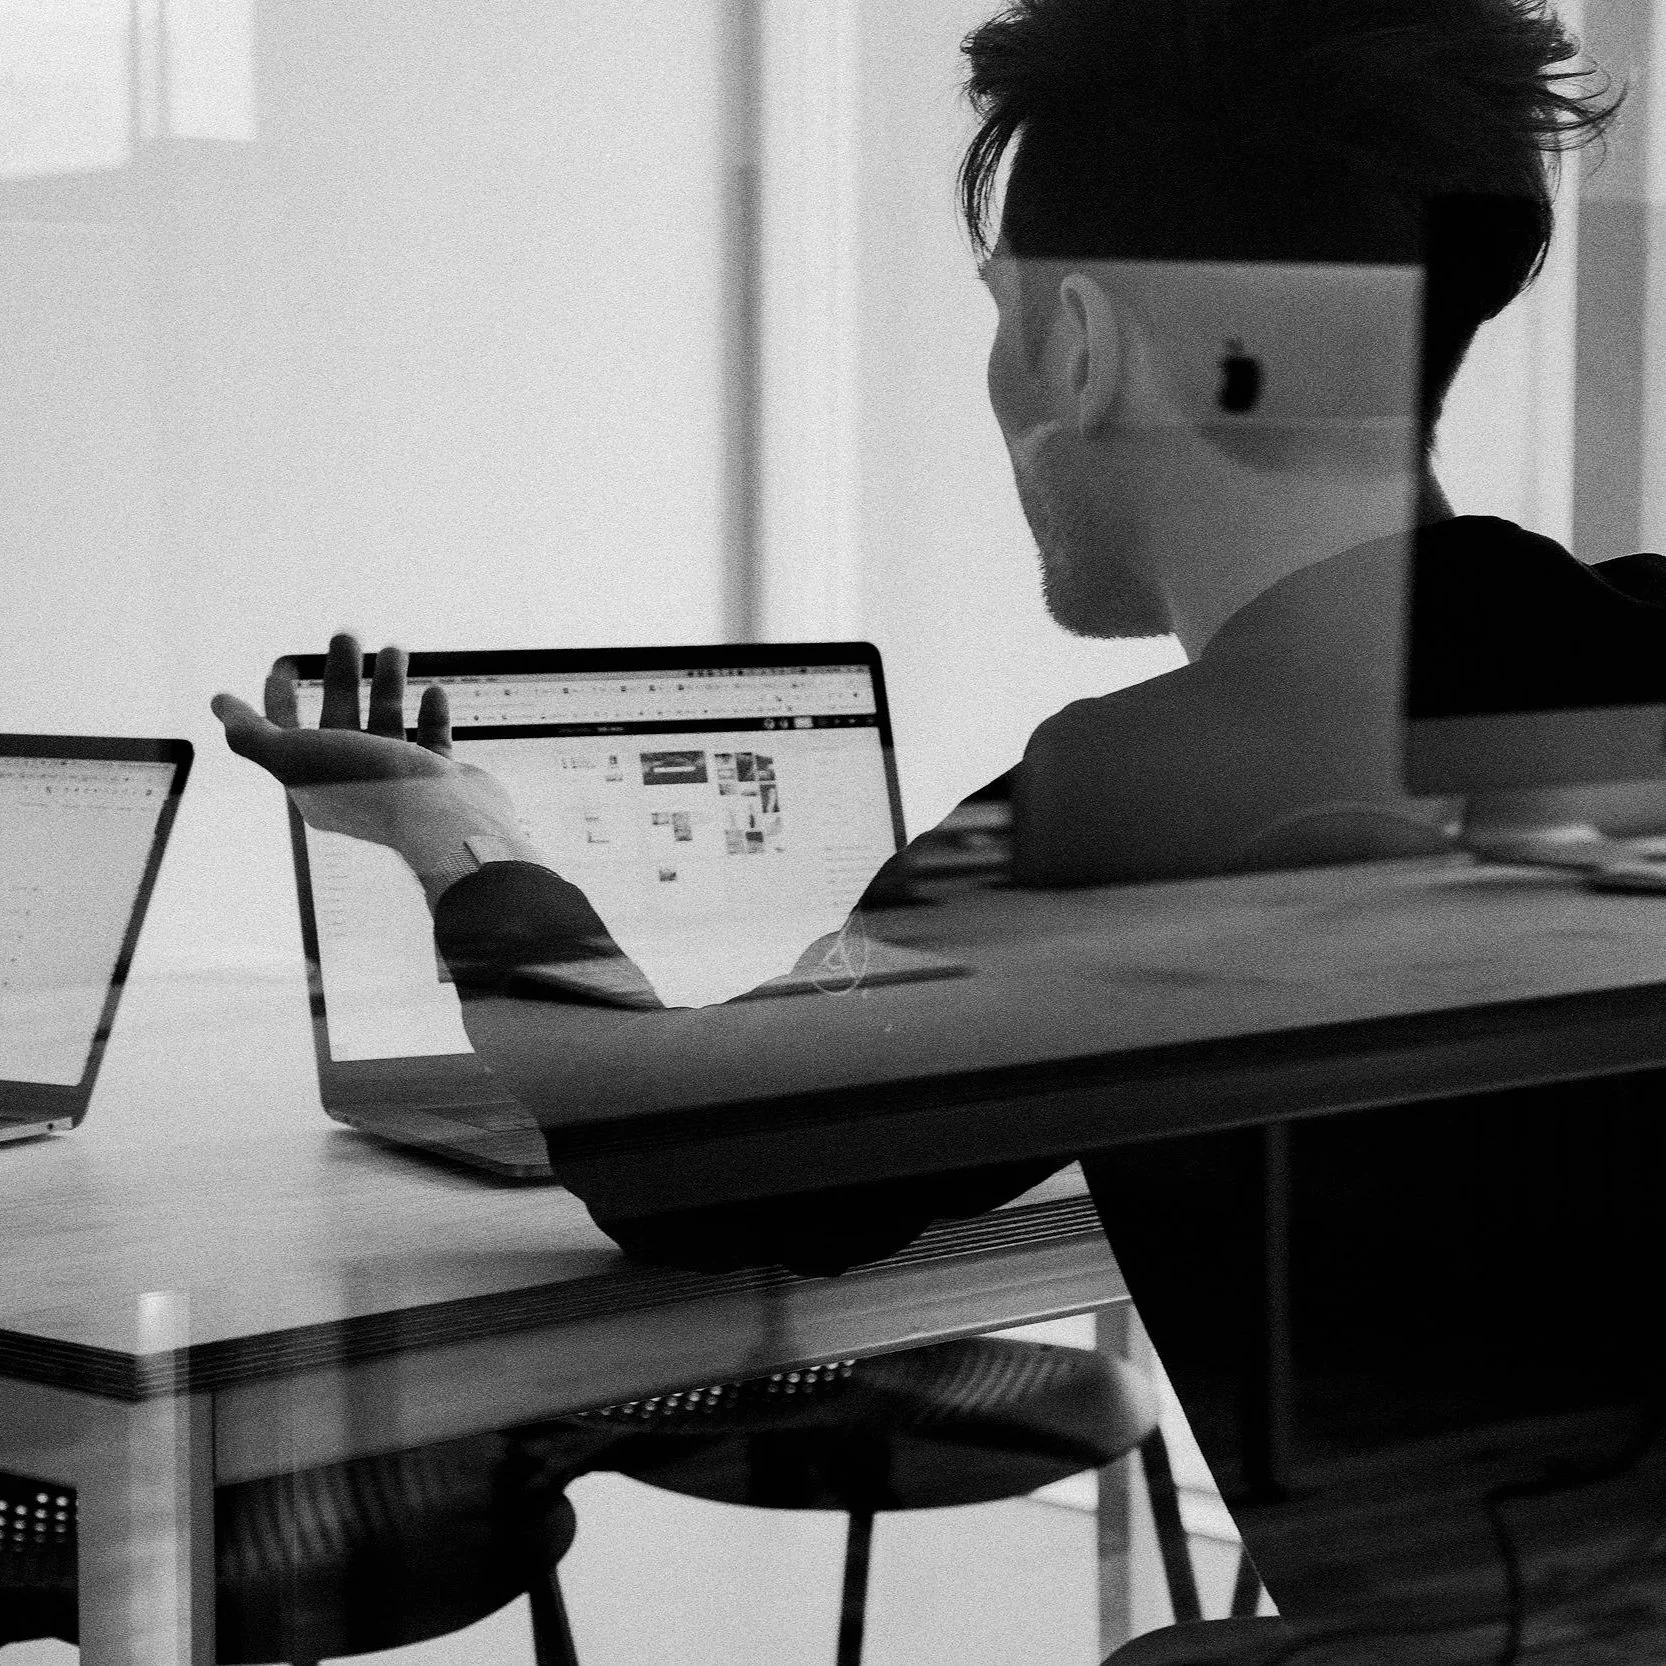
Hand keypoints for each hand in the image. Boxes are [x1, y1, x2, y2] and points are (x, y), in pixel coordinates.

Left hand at [212, 634, 537, 889]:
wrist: (441, 818)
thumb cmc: (367, 785)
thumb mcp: (293, 756)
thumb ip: (251, 734)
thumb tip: (218, 704)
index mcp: (315, 781)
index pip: (286, 733)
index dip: (279, 697)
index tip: (283, 662)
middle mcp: (355, 780)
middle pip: (339, 717)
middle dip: (339, 675)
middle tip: (345, 634)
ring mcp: (400, 780)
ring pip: (387, 722)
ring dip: (387, 684)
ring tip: (394, 649)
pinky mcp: (439, 778)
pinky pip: (432, 740)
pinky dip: (431, 714)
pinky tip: (432, 691)